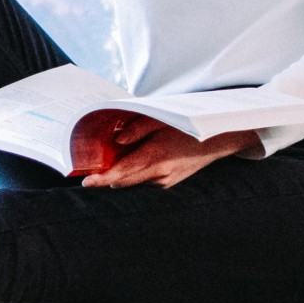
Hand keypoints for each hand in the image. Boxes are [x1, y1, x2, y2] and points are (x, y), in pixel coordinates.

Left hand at [80, 116, 251, 189]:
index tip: (86, 182)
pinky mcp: (168, 183)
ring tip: (128, 151)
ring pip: (132, 181)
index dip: (101, 179)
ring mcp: (164, 181)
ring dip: (124, 171)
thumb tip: (117, 140)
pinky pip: (144, 179)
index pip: (121, 172)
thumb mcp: (161, 119)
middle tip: (99, 160)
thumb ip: (137, 128)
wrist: (217, 141)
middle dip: (108, 174)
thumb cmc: (187, 126)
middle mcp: (159, 174)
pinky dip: (137, 170)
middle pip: (123, 180)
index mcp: (155, 157)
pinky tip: (145, 155)